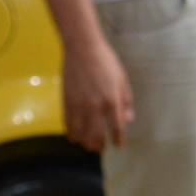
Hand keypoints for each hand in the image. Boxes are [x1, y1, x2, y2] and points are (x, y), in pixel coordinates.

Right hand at [63, 34, 133, 150]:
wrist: (82, 48)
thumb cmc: (105, 61)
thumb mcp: (122, 80)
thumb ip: (126, 101)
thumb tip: (128, 120)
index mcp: (112, 100)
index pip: (117, 129)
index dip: (118, 140)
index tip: (118, 144)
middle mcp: (95, 106)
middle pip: (96, 136)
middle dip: (100, 145)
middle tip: (101, 147)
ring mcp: (79, 105)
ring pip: (80, 134)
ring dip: (85, 142)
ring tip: (88, 144)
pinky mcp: (66, 101)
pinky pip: (68, 124)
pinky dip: (71, 133)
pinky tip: (75, 136)